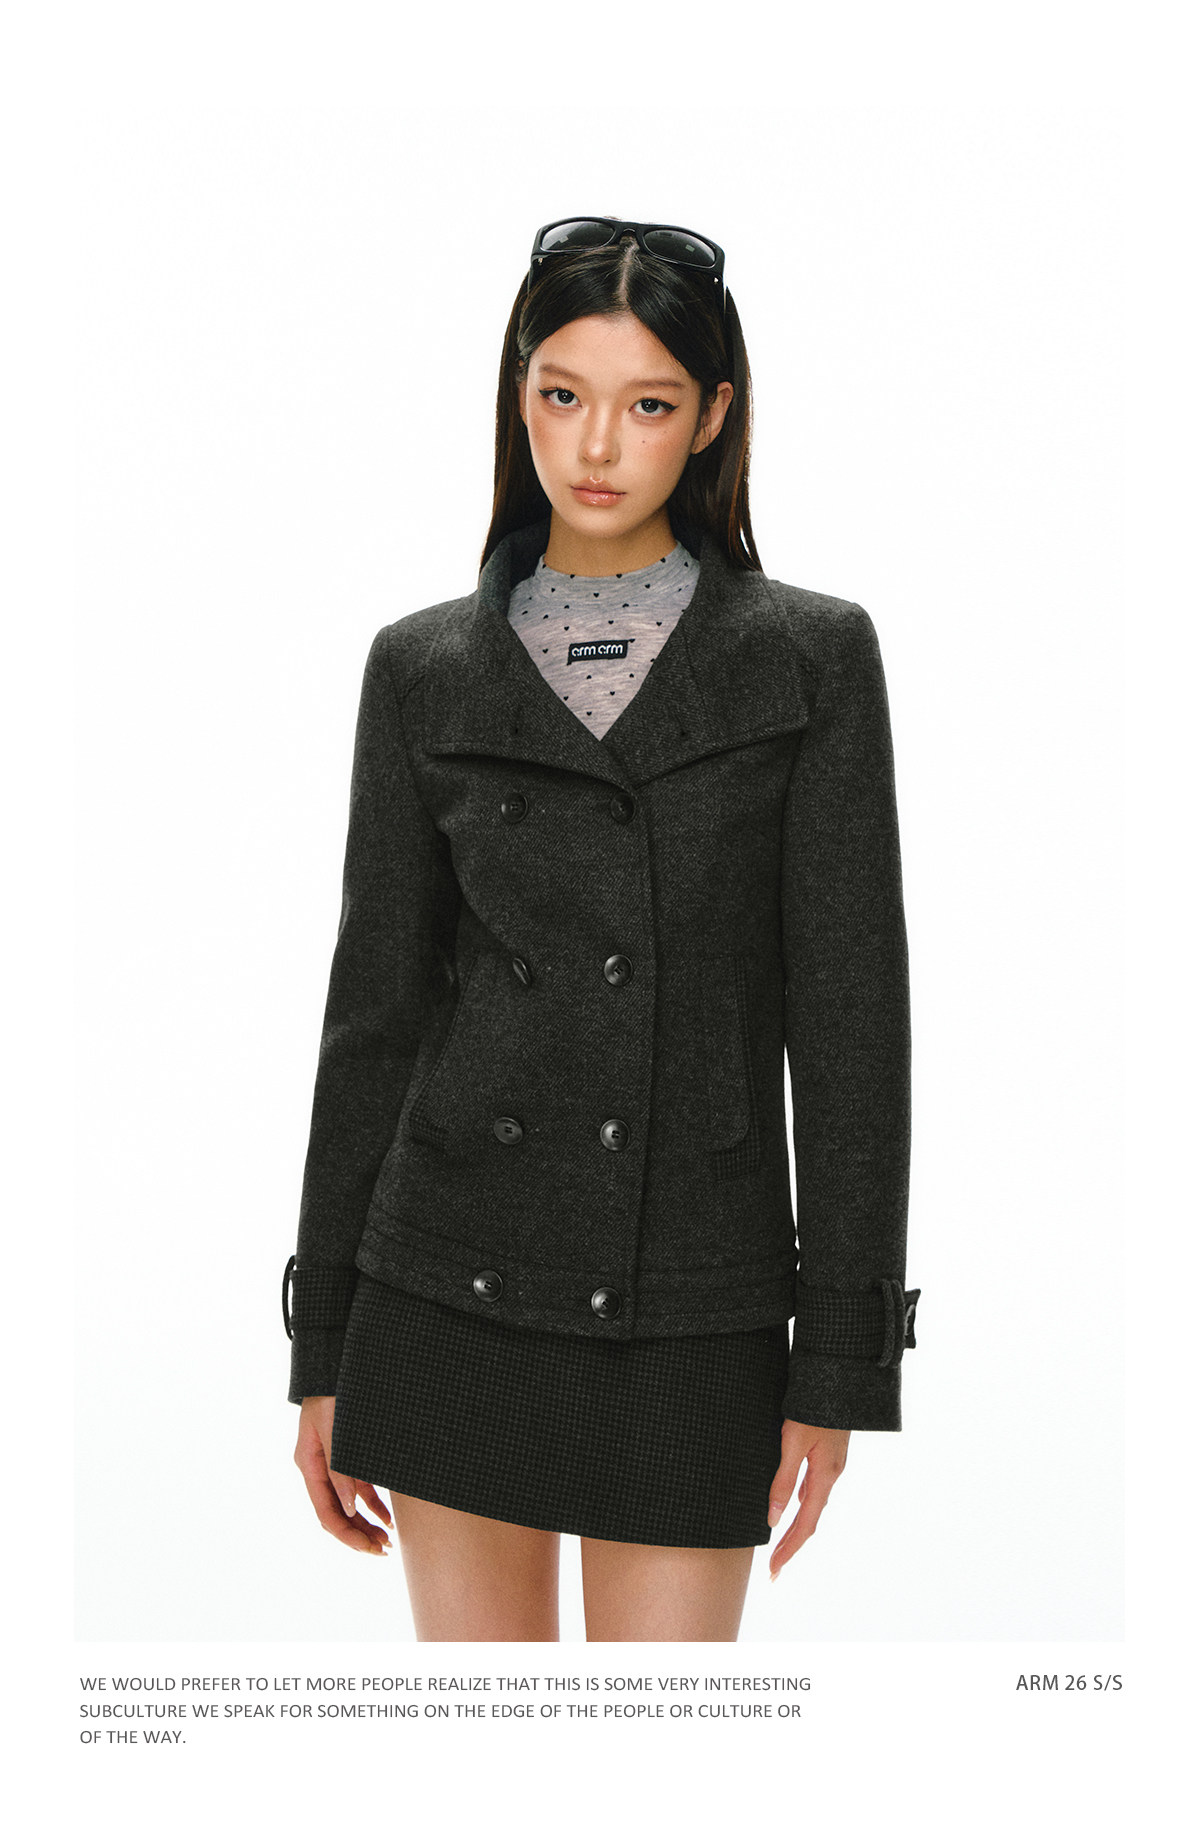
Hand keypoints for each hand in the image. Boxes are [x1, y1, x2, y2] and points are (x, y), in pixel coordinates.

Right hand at [293, 1396, 392, 1554]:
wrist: (334, 1366)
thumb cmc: (333, 1392)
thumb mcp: (336, 1429)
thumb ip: (341, 1468)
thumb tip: (348, 1507)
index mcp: (309, 1465)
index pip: (325, 1513)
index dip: (347, 1534)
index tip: (368, 1547)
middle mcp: (318, 1469)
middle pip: (336, 1514)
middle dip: (358, 1535)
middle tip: (383, 1550)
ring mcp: (332, 1464)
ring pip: (348, 1505)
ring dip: (366, 1524)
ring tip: (387, 1540)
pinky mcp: (348, 1456)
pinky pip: (358, 1488)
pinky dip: (372, 1504)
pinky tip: (388, 1518)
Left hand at [765, 1419, 850, 1579]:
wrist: (839, 1376)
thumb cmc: (813, 1408)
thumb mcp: (793, 1442)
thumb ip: (783, 1480)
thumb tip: (773, 1519)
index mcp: (825, 1476)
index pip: (805, 1525)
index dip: (789, 1549)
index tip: (773, 1570)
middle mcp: (831, 1475)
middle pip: (810, 1520)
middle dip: (791, 1545)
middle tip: (773, 1568)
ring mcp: (831, 1464)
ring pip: (812, 1503)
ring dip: (796, 1526)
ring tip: (779, 1543)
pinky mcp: (828, 1452)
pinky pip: (813, 1487)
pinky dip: (801, 1503)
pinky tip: (793, 1501)